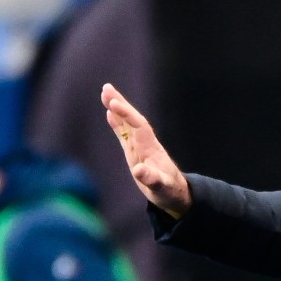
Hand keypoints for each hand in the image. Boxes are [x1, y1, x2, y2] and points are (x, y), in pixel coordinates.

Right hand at [101, 83, 190, 218]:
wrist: (175, 192)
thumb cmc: (168, 190)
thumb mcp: (161, 187)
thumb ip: (151, 179)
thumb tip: (138, 170)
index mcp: (150, 149)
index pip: (138, 126)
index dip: (127, 115)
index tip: (114, 103)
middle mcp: (145, 143)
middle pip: (132, 119)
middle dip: (121, 104)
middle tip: (106, 88)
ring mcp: (140, 146)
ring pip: (127, 123)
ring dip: (117, 108)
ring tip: (105, 93)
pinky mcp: (135, 151)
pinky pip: (124, 133)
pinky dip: (117, 123)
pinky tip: (109, 113)